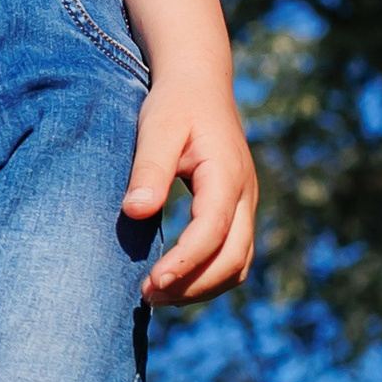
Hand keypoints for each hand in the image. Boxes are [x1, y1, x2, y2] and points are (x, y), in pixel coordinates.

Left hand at [124, 71, 258, 304]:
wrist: (200, 86)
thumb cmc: (175, 104)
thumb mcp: (156, 128)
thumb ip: (148, 169)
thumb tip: (136, 211)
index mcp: (226, 174)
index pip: (213, 231)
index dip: (185, 262)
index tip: (152, 282)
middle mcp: (244, 194)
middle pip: (233, 258)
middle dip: (193, 285)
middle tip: (147, 295)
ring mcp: (245, 205)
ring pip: (238, 264)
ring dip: (202, 287)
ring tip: (157, 294)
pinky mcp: (237, 211)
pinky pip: (233, 256)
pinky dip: (208, 277)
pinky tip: (174, 281)